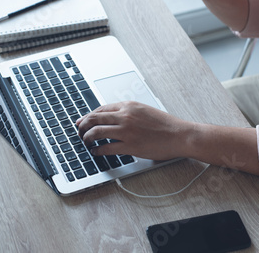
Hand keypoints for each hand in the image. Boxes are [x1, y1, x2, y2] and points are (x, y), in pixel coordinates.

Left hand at [76, 101, 193, 160]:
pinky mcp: (130, 146)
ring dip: (87, 138)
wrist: (180, 135)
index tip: (83, 120)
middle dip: (82, 126)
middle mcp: (125, 116)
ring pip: (96, 132)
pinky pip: (106, 148)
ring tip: (85, 142)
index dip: (88, 115)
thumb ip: (129, 112)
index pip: (101, 109)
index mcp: (129, 106)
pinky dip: (97, 151)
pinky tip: (96, 152)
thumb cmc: (166, 125)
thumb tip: (114, 118)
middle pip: (94, 119)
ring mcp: (126, 131)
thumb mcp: (145, 111)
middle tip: (79, 131)